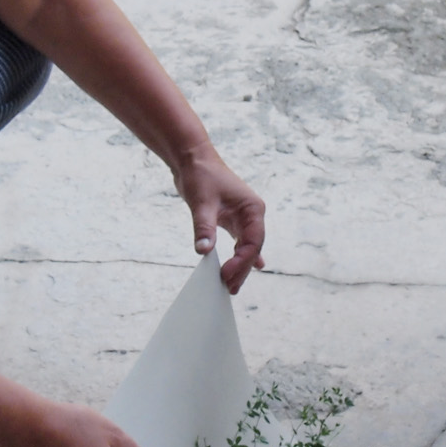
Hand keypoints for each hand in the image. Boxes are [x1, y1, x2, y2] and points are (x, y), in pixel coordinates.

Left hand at [173, 147, 265, 292]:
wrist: (192, 158)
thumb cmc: (201, 175)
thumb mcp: (202, 203)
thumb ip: (204, 228)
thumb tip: (203, 251)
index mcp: (252, 209)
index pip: (253, 242)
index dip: (242, 261)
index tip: (226, 273)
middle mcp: (252, 214)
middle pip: (252, 248)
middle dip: (242, 268)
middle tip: (229, 288)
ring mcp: (243, 216)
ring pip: (246, 247)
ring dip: (240, 265)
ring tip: (232, 285)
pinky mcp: (231, 218)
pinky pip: (239, 241)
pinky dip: (239, 255)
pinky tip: (244, 268)